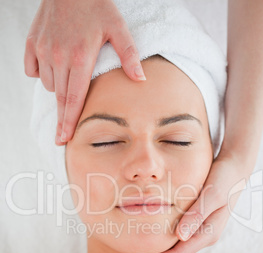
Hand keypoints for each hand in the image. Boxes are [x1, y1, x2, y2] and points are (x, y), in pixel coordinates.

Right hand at [24, 0, 145, 144]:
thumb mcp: (117, 28)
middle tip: (62, 136)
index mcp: (80, 58)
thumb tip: (140, 80)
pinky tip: (53, 65)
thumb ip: (129, 55)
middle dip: (62, 118)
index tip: (64, 139)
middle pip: (60, 98)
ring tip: (70, 76)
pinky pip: (32, 71)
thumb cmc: (96, 6)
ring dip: (58, 88)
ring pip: (49, 85)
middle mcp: (58, 58)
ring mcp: (43, 51)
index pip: (74, 100)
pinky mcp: (32, 43)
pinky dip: (42, 73)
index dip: (69, 122)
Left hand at [120, 152, 248, 252]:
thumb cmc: (225, 178)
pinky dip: (158, 242)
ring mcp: (197, 230)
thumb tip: (180, 236)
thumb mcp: (213, 193)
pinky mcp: (193, 223)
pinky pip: (172, 237)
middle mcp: (202, 236)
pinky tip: (144, 243)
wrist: (235, 169)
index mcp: (207, 234)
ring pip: (171, 248)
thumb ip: (197, 214)